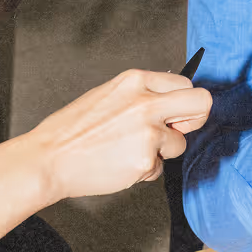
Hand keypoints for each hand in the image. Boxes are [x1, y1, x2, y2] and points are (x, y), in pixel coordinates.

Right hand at [29, 68, 211, 199]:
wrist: (51, 158)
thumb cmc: (74, 131)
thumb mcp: (109, 95)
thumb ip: (140, 96)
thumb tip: (169, 105)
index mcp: (135, 80)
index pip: (185, 84)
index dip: (185, 103)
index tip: (178, 115)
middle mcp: (145, 102)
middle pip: (201, 103)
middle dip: (196, 119)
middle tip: (178, 131)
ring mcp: (147, 132)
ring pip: (179, 144)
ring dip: (161, 152)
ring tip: (129, 152)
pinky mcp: (145, 160)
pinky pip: (159, 168)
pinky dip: (144, 171)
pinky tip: (120, 165)